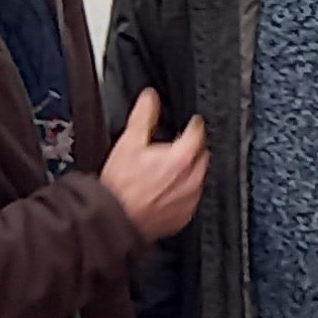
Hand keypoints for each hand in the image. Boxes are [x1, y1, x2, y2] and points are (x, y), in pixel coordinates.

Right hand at [104, 90, 209, 240]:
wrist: (115, 220)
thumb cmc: (120, 186)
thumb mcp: (129, 142)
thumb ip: (144, 115)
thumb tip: (150, 97)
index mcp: (182, 157)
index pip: (198, 132)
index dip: (193, 124)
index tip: (191, 123)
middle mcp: (192, 179)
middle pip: (202, 154)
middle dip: (192, 148)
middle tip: (176, 146)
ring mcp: (190, 200)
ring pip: (199, 177)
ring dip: (189, 171)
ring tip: (168, 169)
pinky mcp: (184, 216)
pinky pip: (191, 199)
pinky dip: (183, 192)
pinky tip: (166, 190)